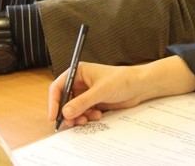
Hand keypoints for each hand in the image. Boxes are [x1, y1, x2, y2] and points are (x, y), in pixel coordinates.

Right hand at [49, 56, 194, 128]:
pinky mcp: (93, 102)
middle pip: (64, 100)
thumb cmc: (122, 80)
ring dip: (78, 116)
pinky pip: (83, 113)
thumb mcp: (100, 91)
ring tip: (86, 120)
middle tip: (71, 122)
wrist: (140, 86)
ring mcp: (87, 93)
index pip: (58, 86)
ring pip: (73, 109)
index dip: (54, 101)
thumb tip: (65, 112)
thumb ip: (82, 102)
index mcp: (78, 72)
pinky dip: (87, 117)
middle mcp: (80, 82)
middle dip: (67, 112)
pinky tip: (97, 116)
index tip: (54, 115)